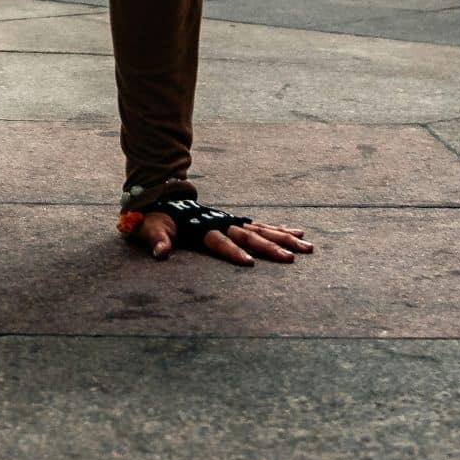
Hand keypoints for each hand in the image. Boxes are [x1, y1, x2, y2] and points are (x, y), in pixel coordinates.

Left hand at [133, 210, 312, 265]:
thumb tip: (160, 253)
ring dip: (285, 239)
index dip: (233, 251)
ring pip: (262, 230)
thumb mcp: (151, 227)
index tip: (250, 263)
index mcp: (202, 228)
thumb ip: (158, 240)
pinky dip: (280, 229)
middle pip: (250, 235)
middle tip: (292, 259)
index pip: (220, 241)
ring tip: (308, 247)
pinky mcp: (236, 222)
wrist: (163, 196)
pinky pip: (262, 226)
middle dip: (271, 248)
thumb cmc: (156, 218)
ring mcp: (231, 221)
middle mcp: (222, 223)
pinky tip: (298, 234)